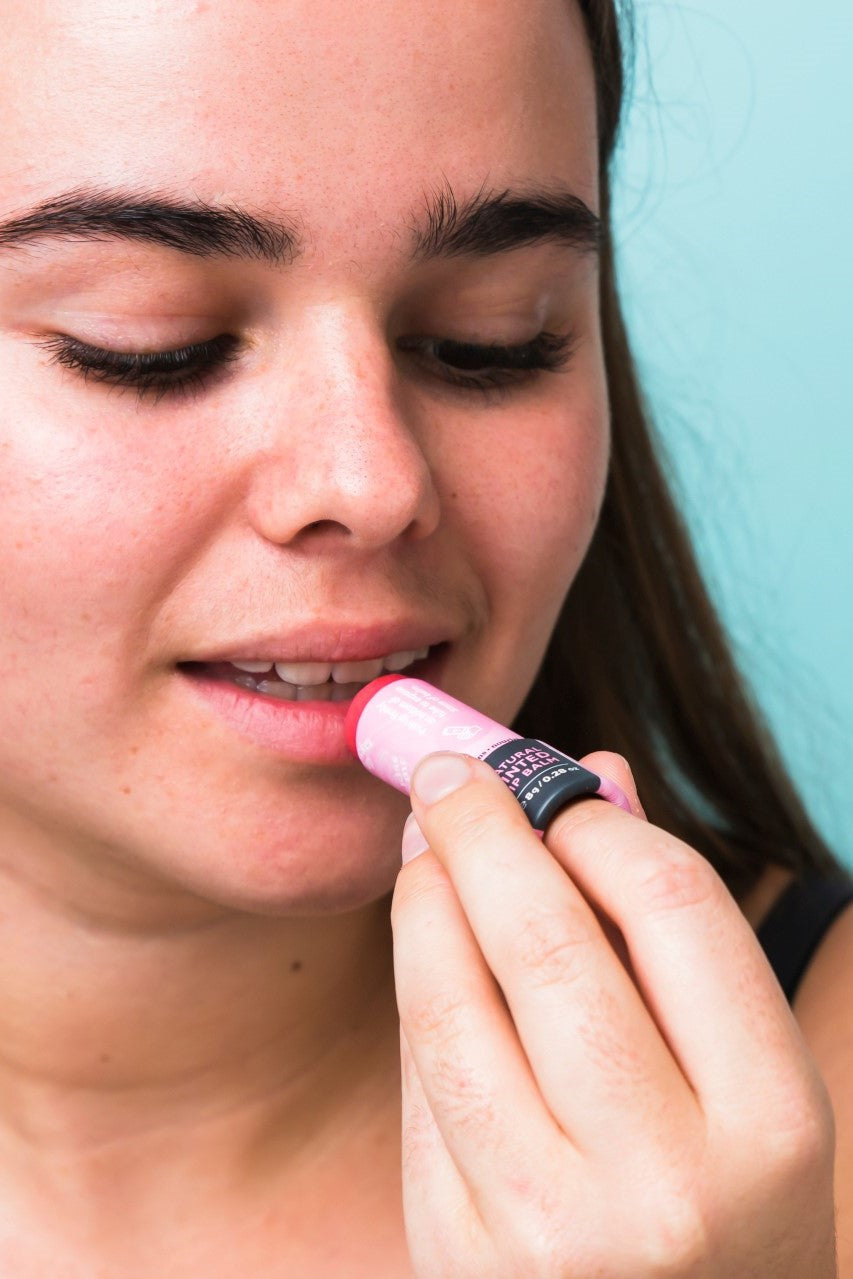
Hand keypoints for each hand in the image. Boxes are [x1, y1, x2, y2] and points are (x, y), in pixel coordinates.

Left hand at [391, 751, 836, 1277]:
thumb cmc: (731, 1203)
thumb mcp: (746, 1081)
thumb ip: (671, 931)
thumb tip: (593, 782)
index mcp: (769, 1125)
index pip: (671, 906)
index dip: (593, 822)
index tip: (548, 780)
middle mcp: (663, 1187)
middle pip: (546, 945)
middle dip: (483, 832)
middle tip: (448, 772)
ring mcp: (548, 1235)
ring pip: (453, 1010)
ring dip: (423, 901)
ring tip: (423, 846)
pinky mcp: (457, 1257)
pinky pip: (423, 1084)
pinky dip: (417, 992)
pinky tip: (424, 943)